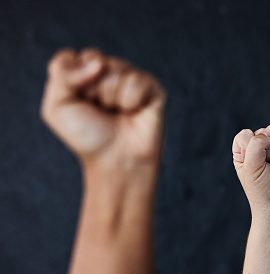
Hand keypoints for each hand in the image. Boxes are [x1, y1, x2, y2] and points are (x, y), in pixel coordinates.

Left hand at [41, 48, 165, 168]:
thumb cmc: (87, 137)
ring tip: (117, 112)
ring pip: (116, 68)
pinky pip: (137, 81)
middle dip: (92, 88)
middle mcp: (107, 72)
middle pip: (94, 59)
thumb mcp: (57, 108)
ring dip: (112, 97)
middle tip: (100, 110)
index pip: (70, 58)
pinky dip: (131, 101)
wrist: (117, 160)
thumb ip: (62, 75)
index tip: (77, 103)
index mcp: (82, 74)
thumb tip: (99, 62)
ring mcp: (131, 78)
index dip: (70, 81)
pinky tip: (133, 112)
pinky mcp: (152, 88)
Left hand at [232, 125, 269, 214]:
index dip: (250, 147)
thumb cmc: (261, 189)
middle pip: (265, 133)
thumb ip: (257, 143)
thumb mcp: (250, 166)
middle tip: (266, 170)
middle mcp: (261, 149)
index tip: (252, 165)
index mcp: (244, 151)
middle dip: (267, 153)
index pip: (246, 134)